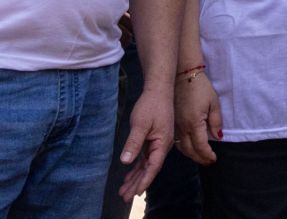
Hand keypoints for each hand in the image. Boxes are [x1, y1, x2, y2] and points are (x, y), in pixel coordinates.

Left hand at [119, 80, 173, 197]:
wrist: (159, 89)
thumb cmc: (151, 105)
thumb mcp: (140, 124)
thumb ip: (134, 143)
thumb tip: (126, 161)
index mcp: (163, 143)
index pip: (153, 167)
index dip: (144, 181)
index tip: (135, 193)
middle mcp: (162, 145)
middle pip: (149, 169)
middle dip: (137, 184)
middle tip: (125, 197)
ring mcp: (158, 142)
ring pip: (146, 164)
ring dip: (136, 177)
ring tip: (124, 191)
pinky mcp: (153, 138)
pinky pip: (145, 157)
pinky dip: (137, 167)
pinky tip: (130, 174)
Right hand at [174, 72, 222, 165]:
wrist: (182, 76)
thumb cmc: (200, 88)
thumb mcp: (213, 102)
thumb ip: (216, 121)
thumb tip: (218, 137)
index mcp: (194, 123)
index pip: (201, 146)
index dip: (207, 155)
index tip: (214, 159)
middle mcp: (182, 127)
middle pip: (190, 150)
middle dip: (200, 158)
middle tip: (209, 162)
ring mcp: (174, 126)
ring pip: (181, 148)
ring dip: (191, 155)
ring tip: (200, 157)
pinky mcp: (171, 123)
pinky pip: (175, 141)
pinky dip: (183, 148)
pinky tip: (189, 148)